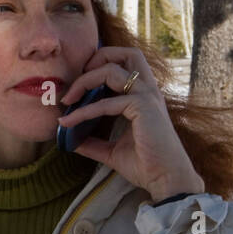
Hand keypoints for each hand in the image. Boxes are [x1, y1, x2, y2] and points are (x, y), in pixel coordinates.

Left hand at [56, 45, 204, 200]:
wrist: (165, 180)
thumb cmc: (145, 164)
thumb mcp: (111, 150)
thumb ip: (91, 142)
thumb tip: (68, 139)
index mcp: (144, 95)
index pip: (125, 63)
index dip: (100, 65)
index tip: (79, 85)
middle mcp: (147, 91)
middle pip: (127, 53)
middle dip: (97, 57)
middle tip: (76, 80)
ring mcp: (147, 97)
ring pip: (112, 70)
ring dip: (84, 81)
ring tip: (67, 100)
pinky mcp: (143, 108)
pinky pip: (106, 102)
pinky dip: (84, 111)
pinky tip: (68, 122)